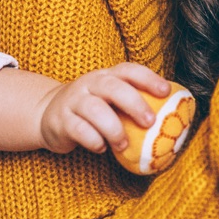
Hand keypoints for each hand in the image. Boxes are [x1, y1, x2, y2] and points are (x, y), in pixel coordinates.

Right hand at [37, 63, 170, 153]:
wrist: (47, 114)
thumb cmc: (91, 109)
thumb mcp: (109, 99)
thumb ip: (132, 103)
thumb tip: (171, 118)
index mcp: (105, 76)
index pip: (128, 70)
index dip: (148, 78)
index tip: (165, 92)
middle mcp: (89, 84)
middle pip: (112, 87)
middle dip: (134, 103)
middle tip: (150, 121)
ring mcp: (73, 101)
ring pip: (94, 109)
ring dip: (114, 128)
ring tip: (123, 145)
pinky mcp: (60, 121)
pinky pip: (79, 130)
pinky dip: (93, 140)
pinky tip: (101, 147)